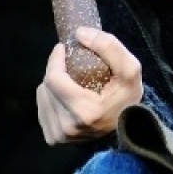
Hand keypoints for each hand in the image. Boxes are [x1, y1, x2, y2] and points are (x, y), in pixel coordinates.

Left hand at [35, 27, 142, 145]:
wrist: (130, 128)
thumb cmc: (128, 98)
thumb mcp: (130, 70)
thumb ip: (109, 47)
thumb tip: (80, 33)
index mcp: (85, 112)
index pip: (53, 80)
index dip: (55, 60)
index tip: (62, 48)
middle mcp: (68, 128)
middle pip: (46, 87)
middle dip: (56, 71)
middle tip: (70, 65)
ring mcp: (59, 136)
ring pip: (42, 97)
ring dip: (52, 85)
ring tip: (71, 83)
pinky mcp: (53, 140)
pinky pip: (42, 110)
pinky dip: (51, 99)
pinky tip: (66, 98)